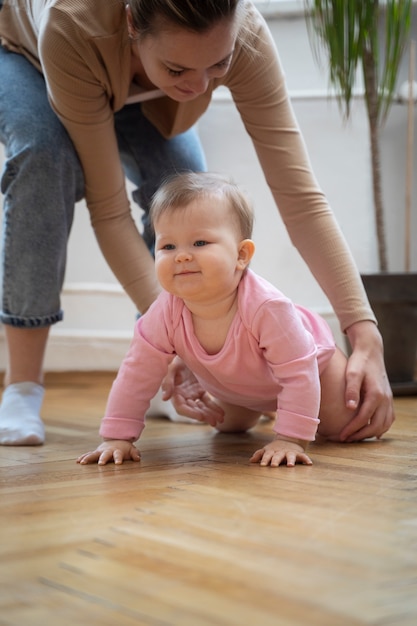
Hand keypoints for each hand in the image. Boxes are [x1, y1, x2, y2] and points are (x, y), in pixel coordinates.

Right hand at [77, 440, 140, 465]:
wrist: (116, 439)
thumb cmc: (124, 448)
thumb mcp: (131, 449)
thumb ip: (135, 453)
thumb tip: (138, 458)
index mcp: (117, 451)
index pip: (118, 455)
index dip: (119, 458)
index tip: (118, 463)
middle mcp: (108, 451)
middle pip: (105, 455)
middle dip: (103, 459)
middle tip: (101, 464)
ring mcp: (101, 451)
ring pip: (94, 454)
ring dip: (89, 458)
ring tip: (82, 463)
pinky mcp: (96, 452)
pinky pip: (89, 454)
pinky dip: (83, 457)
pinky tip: (78, 461)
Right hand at [161, 357, 224, 426]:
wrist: (187, 348)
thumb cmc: (178, 358)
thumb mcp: (172, 367)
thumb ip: (168, 382)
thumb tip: (165, 398)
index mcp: (175, 392)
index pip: (181, 408)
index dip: (191, 414)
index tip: (201, 417)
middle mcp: (183, 396)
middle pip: (193, 410)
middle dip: (204, 416)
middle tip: (215, 421)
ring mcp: (193, 394)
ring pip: (202, 407)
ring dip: (210, 414)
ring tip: (221, 419)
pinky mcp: (200, 390)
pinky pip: (207, 402)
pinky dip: (214, 408)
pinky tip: (222, 414)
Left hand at [250, 436, 311, 466]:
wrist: (289, 440)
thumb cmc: (275, 450)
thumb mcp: (267, 450)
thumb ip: (259, 455)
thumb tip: (251, 461)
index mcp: (272, 452)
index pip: (267, 455)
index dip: (264, 460)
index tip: (262, 465)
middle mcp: (281, 452)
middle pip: (278, 456)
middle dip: (275, 460)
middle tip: (273, 466)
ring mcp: (290, 453)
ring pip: (290, 456)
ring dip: (290, 460)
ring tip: (290, 465)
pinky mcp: (298, 454)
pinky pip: (303, 457)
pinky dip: (306, 459)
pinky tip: (309, 463)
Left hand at [341, 321, 394, 441]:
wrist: (371, 352)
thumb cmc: (359, 362)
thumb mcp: (352, 373)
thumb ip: (351, 390)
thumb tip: (350, 407)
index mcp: (376, 394)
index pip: (363, 418)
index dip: (352, 430)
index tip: (341, 436)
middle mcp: (385, 399)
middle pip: (376, 426)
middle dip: (361, 435)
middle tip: (347, 439)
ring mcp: (389, 399)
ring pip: (385, 424)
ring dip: (371, 433)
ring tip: (356, 437)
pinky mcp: (388, 398)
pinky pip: (389, 418)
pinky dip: (381, 427)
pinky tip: (371, 431)